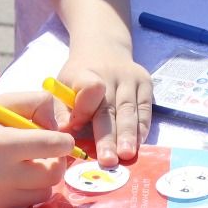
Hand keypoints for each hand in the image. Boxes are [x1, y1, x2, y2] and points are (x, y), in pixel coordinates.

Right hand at [0, 92, 75, 207]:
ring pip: (43, 192)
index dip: (63, 141)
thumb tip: (62, 126)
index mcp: (1, 145)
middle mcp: (0, 176)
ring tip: (20, 167)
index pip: (51, 146)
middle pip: (54, 174)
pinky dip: (24, 193)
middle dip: (55, 162)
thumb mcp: (2, 104)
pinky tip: (6, 182)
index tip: (62, 139)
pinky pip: (27, 206)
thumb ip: (36, 104)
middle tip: (43, 154)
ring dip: (40, 179)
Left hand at [51, 49, 153, 168]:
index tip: (77, 127)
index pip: (89, 88)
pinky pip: (145, 109)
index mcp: (85, 72)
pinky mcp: (146, 83)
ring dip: (128, 136)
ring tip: (126, 156)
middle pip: (109, 107)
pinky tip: (138, 145)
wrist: (103, 47)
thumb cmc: (78, 76)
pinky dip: (142, 128)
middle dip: (109, 136)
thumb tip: (62, 131)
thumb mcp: (63, 84)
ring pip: (129, 110)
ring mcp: (130, 78)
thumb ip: (61, 109)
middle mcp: (110, 74)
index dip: (84, 107)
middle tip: (107, 160)